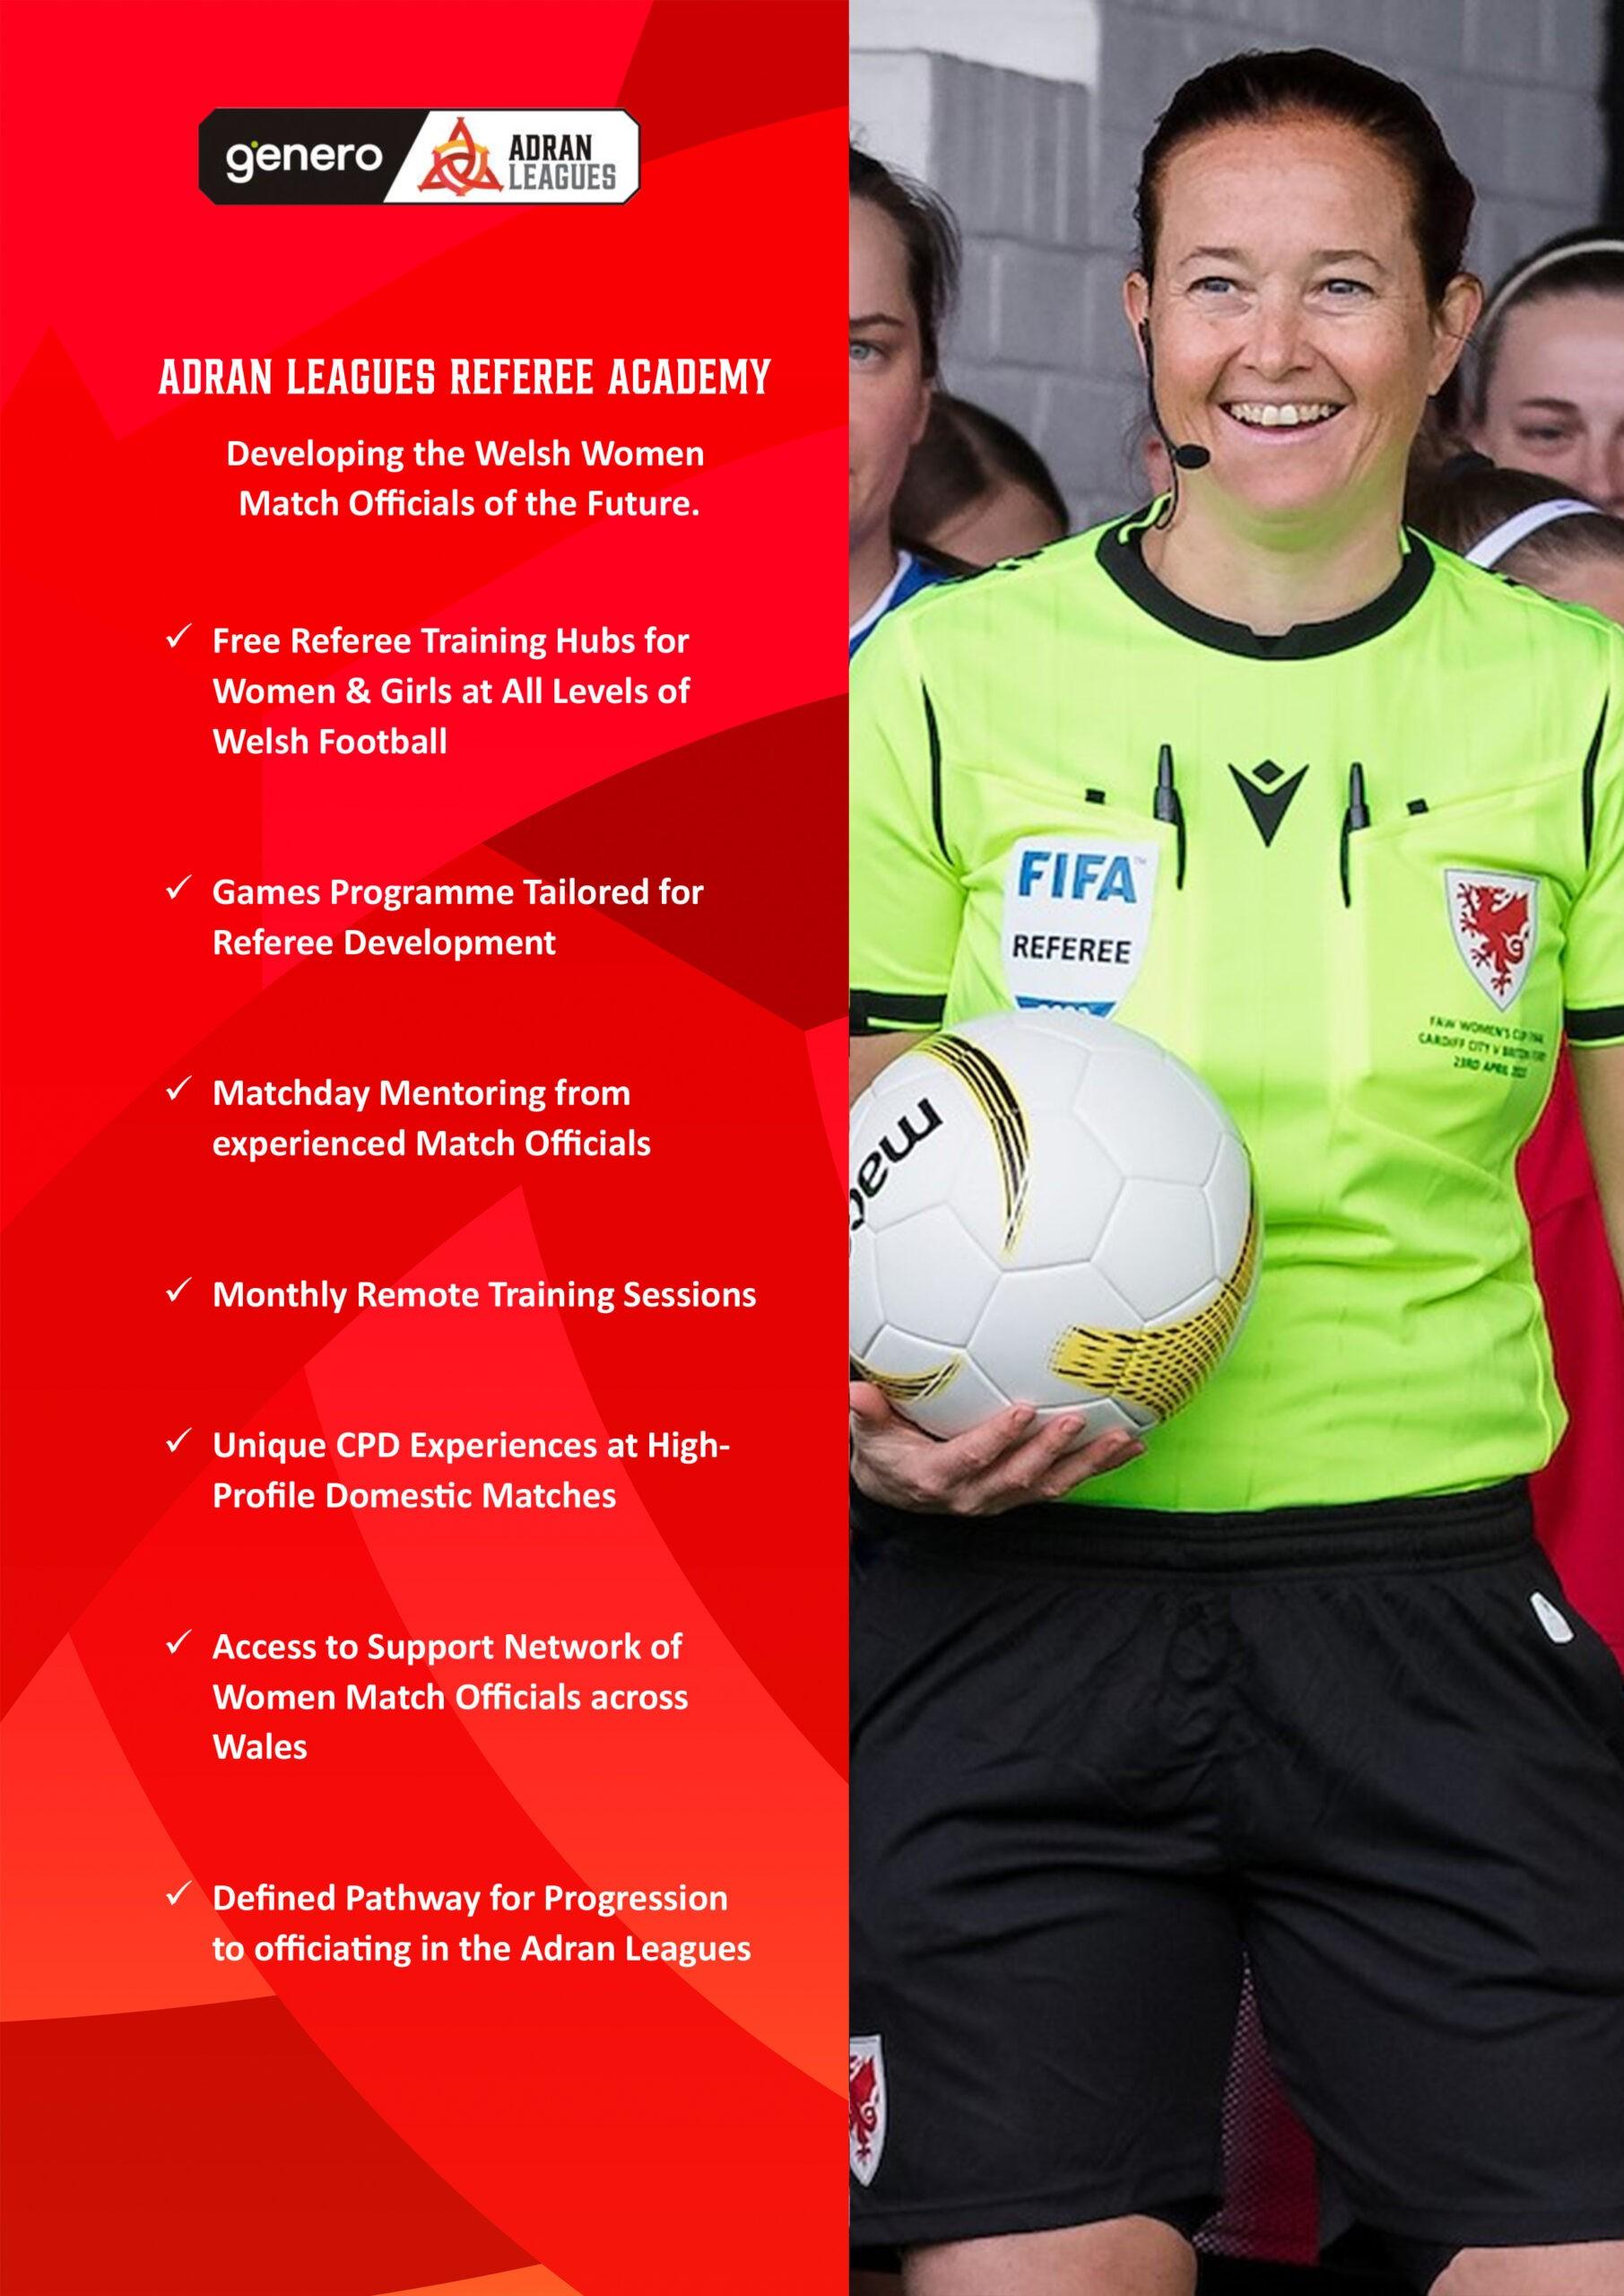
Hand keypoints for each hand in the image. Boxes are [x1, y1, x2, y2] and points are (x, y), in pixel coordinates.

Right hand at [849, 1383, 1144, 1514]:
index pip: (971, 1458)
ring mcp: (1001, 1498)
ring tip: (1123, 1440)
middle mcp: (974, 1495)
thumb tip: (851, 1388)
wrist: (895, 1487)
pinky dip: (1096, 1468)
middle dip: (1051, 1452)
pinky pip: (1062, 1485)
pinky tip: (1130, 1447)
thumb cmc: (883, 1450)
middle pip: (1020, 1478)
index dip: (998, 1438)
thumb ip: (866, 1411)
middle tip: (1079, 1422)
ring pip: (1050, 1486)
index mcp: (937, 1476)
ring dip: (1088, 1465)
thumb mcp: (867, 1433)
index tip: (1024, 1410)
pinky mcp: (1021, 1495)